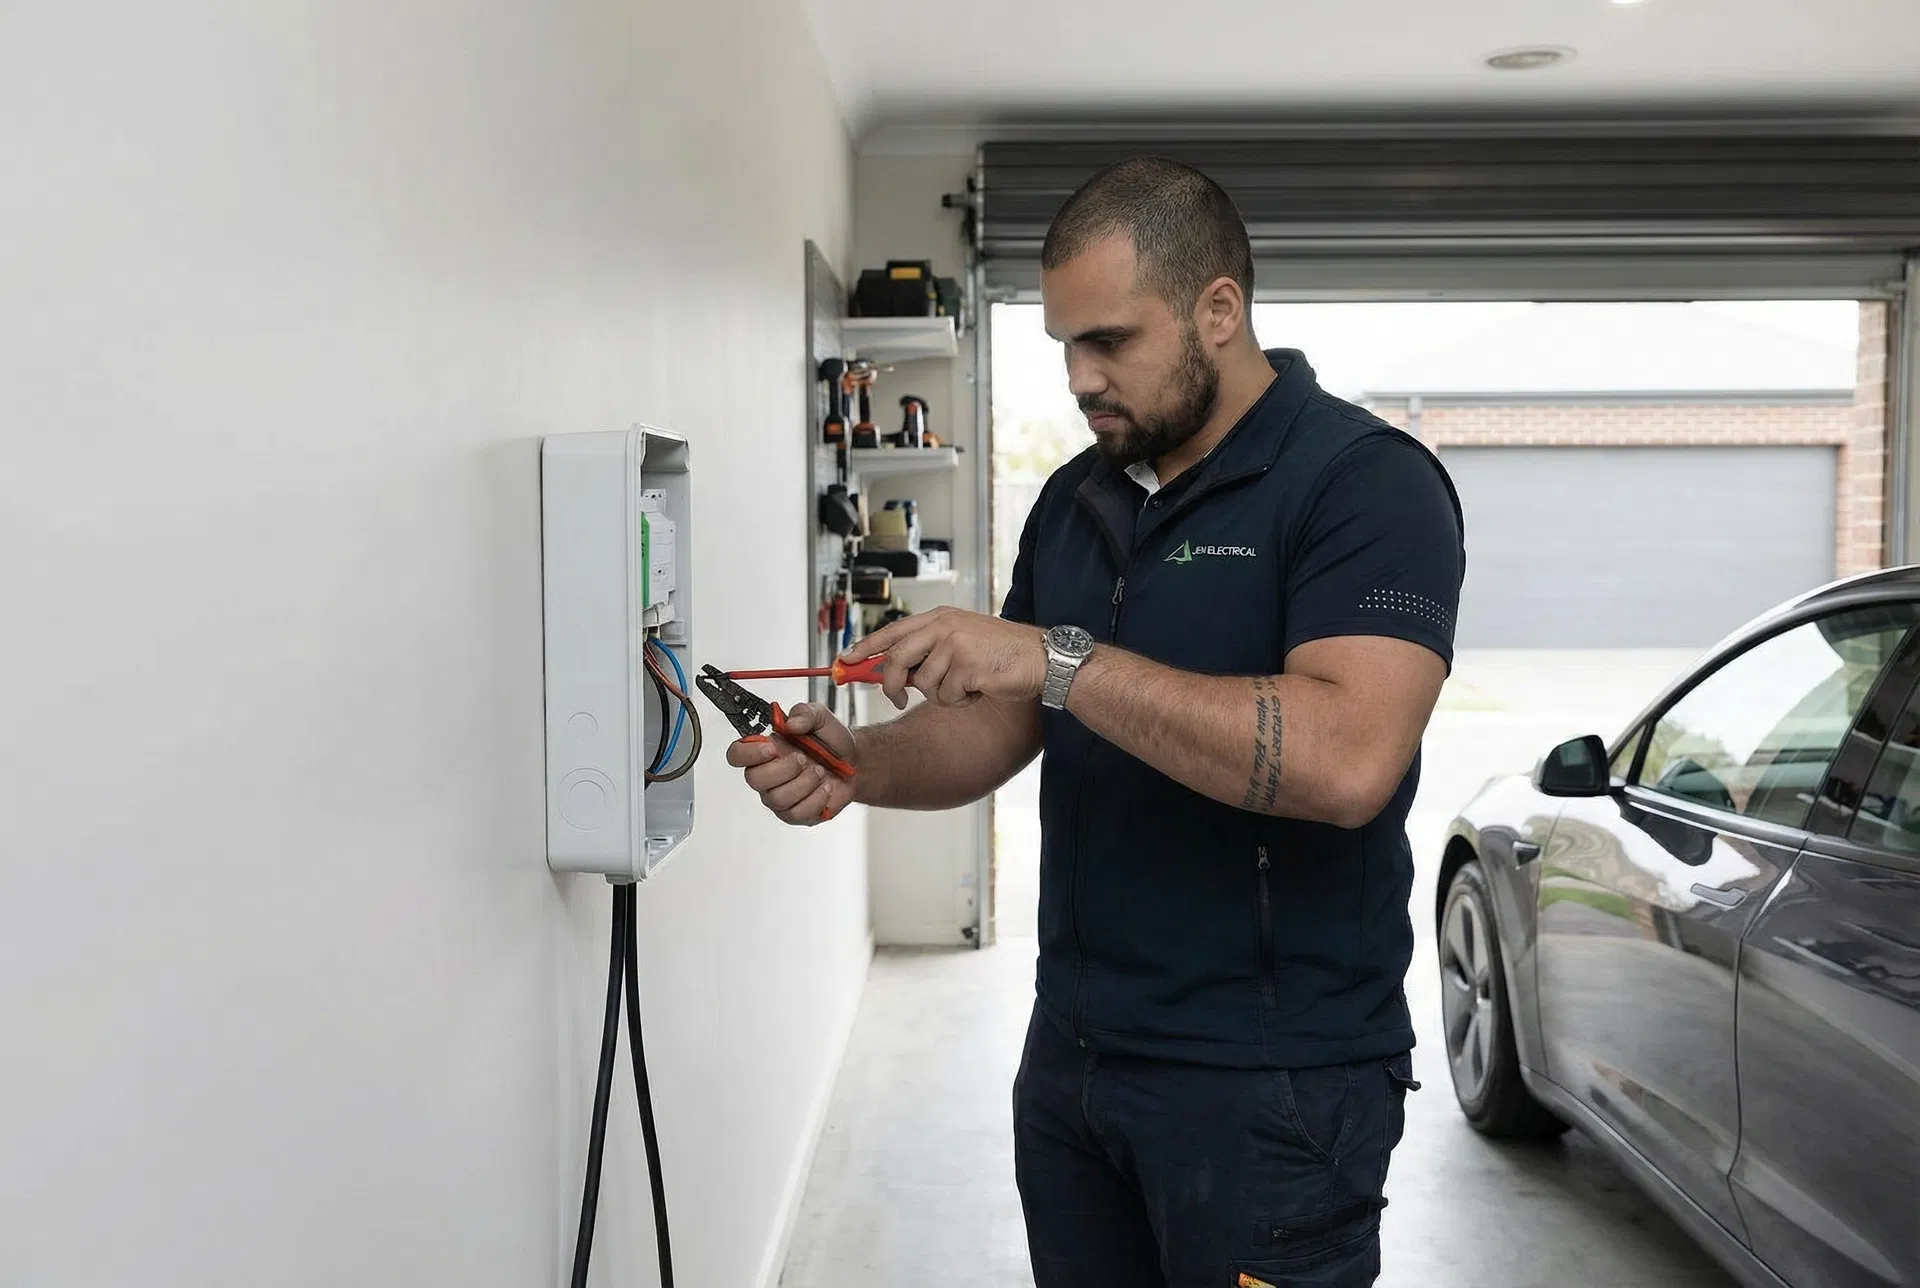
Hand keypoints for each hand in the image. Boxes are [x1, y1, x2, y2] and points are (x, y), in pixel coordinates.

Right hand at [724, 702, 858, 825]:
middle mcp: (768, 775)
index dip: (748, 753)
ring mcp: (779, 796)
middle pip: (754, 779)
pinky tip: (826, 787)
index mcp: (766, 749)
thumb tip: (790, 723)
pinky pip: (797, 813)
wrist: (855, 763)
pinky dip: (817, 798)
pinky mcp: (795, 814)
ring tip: (820, 771)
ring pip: (777, 798)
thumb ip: (804, 713)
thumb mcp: (820, 717)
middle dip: (784, 768)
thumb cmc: (831, 742)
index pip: (736, 754)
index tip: (771, 748)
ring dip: (804, 782)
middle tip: (803, 758)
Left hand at [843, 606, 1047, 709]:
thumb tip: (892, 673)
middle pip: (897, 659)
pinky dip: (960, 701)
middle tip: (896, 699)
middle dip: (891, 685)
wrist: (1039, 658)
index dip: (865, 647)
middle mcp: (944, 627)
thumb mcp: (959, 641)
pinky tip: (978, 689)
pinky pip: (947, 696)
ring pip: (924, 685)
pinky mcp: (967, 667)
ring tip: (966, 685)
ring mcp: (955, 646)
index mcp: (939, 618)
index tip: (845, 661)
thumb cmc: (999, 653)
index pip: (892, 631)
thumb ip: (927, 651)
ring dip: (942, 695)